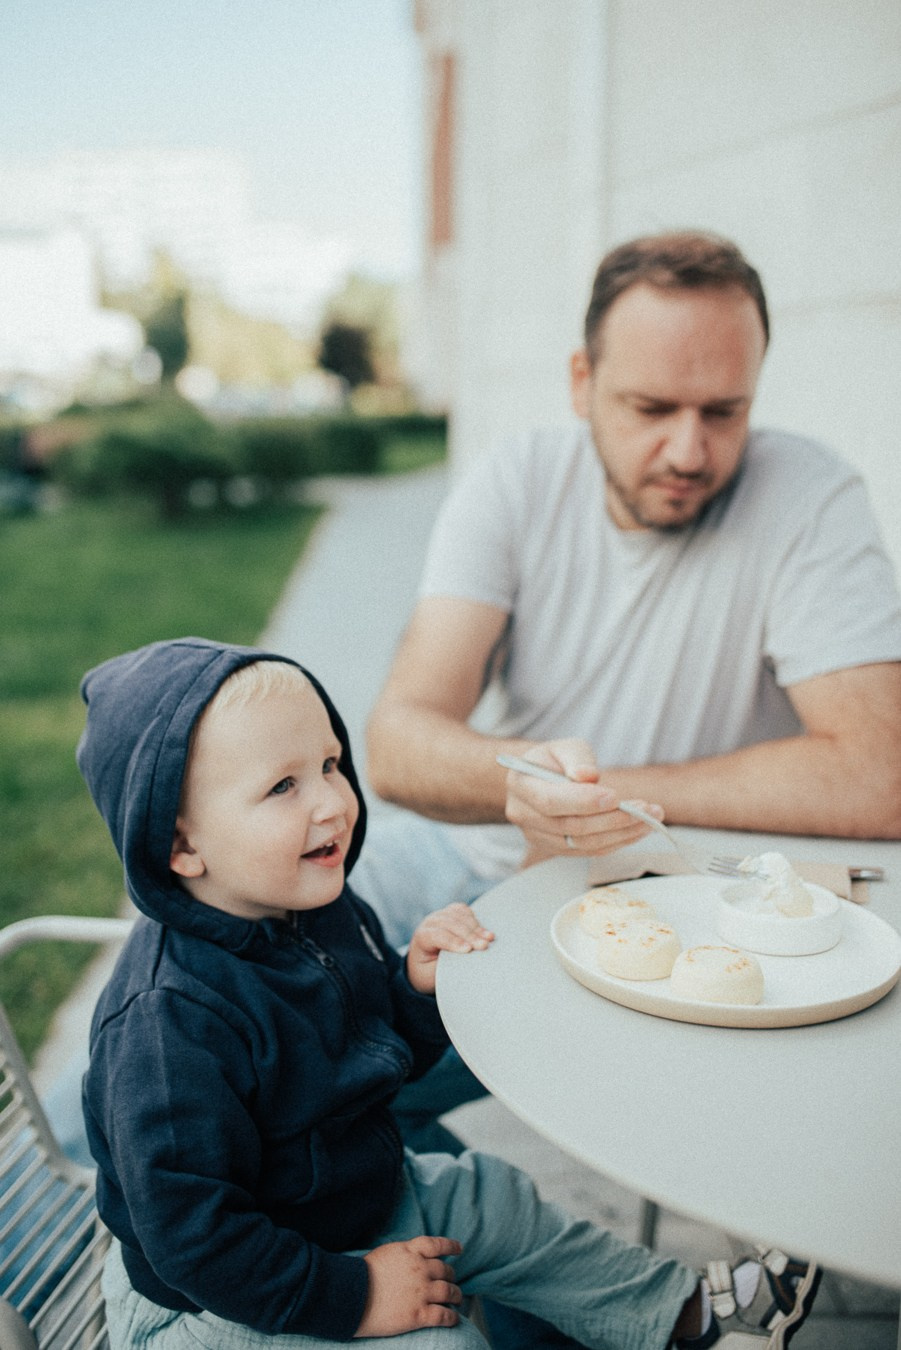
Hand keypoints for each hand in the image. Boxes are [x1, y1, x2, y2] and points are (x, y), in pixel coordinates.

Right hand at [355, 1236, 462, 1336]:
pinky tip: (453, 1319)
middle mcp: (420, 1269)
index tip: (459, 1249)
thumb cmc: (362, 1275)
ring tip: (457, 1299)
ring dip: (456, 1295)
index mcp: (411, 1251)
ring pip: (449, 1292)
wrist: (352, 1296)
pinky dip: (452, 1317)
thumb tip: (413, 1257)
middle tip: (451, 1282)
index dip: (451, 1246)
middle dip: (450, 1276)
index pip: (437, 1245)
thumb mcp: (386, 1253)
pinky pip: (443, 1316)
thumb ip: (404, 1254)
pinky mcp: (418, 1314)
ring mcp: (421, 1292)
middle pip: (445, 1270)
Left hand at [406, 903, 494, 994]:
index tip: (468, 950)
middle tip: (484, 946)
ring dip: (475, 927)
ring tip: (489, 938)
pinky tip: (484, 930)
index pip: (437, 936)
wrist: (422, 962)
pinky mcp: (451, 913)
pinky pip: (463, 910)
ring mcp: (441, 915)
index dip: (453, 942)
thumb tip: (462, 963)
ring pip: (458, 915)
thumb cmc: (427, 971)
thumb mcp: (430, 975)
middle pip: (451, 924)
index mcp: (422, 937)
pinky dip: (474, 919)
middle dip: (469, 935)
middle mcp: (430, 923)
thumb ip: (443, 967)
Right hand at [502, 739, 661, 864]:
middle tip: (646, 808)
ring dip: (621, 834)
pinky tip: (638, 830)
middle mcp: (523, 815)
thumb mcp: (565, 747)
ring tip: (651, 818)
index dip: (583, 802)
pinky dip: (616, 842)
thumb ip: (576, 758)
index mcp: (520, 784)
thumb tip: (587, 776)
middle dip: (612, 819)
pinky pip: (589, 852)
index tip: (615, 796)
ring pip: (582, 844)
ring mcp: (538, 836)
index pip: (550, 800)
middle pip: (570, 827)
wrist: (543, 779)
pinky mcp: (556, 849)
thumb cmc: (555, 760)